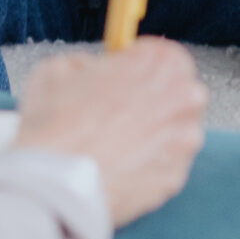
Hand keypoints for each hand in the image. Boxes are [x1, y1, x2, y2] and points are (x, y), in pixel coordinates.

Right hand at [15, 39, 206, 226]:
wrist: (55, 184)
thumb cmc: (56, 123)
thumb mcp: (60, 67)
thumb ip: (88, 64)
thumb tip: (92, 72)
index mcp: (162, 62)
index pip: (163, 54)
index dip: (139, 63)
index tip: (124, 73)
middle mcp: (185, 100)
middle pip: (176, 91)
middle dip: (153, 97)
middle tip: (118, 108)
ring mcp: (184, 143)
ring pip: (173, 130)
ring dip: (152, 132)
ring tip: (114, 141)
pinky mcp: (175, 179)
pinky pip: (164, 164)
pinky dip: (147, 164)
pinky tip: (117, 164)